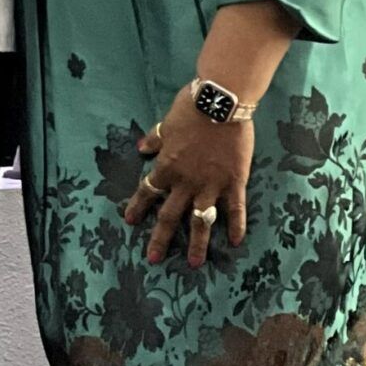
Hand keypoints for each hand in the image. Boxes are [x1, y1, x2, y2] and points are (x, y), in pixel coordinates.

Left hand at [123, 87, 253, 265]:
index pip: (146, 192)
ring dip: (197, 243)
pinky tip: (236, 242)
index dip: (137, 207)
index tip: (129, 222)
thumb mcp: (166, 123)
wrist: (221, 102)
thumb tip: (142, 148)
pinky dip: (236, 225)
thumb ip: (155, 139)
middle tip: (152, 259)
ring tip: (193, 263)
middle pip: (169, 215)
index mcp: (166, 167)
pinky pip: (235, 208)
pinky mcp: (235, 181)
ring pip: (200, 220)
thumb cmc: (191, 109)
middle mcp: (185, 181)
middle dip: (160, 239)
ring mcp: (211, 184)